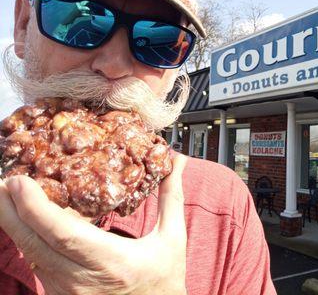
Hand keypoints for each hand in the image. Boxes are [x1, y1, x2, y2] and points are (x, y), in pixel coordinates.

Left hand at [0, 153, 187, 294]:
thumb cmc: (164, 279)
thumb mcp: (172, 238)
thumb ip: (170, 196)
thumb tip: (176, 161)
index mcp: (112, 262)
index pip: (63, 234)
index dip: (36, 208)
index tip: (20, 182)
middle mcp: (82, 281)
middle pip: (34, 244)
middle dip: (11, 211)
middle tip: (3, 181)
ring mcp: (67, 292)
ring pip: (29, 255)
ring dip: (14, 224)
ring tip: (7, 195)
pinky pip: (36, 264)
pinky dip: (26, 239)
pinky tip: (23, 219)